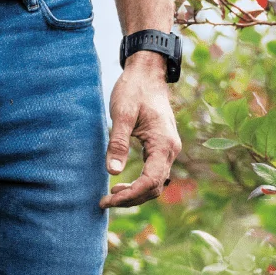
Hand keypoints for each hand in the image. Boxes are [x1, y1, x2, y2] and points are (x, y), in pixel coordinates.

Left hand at [99, 53, 181, 207]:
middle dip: (131, 198)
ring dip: (136, 192)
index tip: (107, 200)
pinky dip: (141, 182)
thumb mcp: (122, 115)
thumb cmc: (134, 90)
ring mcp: (168, 148)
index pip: (150, 182)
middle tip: (104, 202)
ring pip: (156, 182)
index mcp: (163, 144)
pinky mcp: (162, 145)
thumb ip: (118, 143)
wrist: (147, 73)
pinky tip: (123, 183)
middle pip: (155, 187)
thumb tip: (112, 172)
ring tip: (111, 195)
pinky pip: (155, 172)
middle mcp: (171, 150)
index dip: (129, 196)